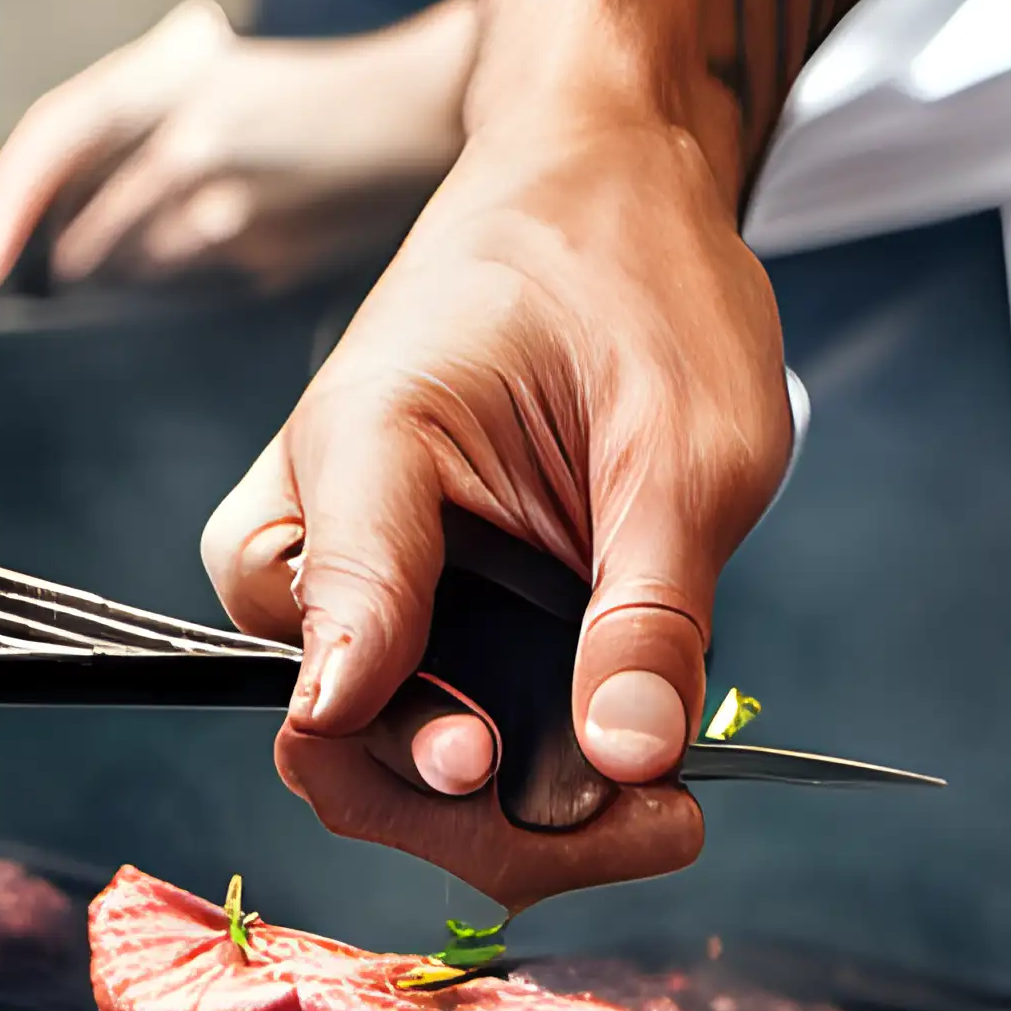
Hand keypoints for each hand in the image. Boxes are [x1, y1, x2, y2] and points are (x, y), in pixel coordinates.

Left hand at [0, 0, 475, 300]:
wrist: (408, 114)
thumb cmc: (292, 101)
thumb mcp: (202, 77)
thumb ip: (117, 130)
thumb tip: (15, 208)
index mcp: (163, 73)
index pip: (47, 143)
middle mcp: (188, 130)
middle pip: (80, 232)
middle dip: (72, 258)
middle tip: (89, 258)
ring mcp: (228, 198)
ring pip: (130, 270)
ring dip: (137, 267)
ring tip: (198, 222)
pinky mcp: (261, 251)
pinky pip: (187, 288)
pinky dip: (189, 276)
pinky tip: (233, 240)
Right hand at [200, 110, 793, 904]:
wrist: (603, 186)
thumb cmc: (633, 270)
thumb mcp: (692, 442)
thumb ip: (651, 606)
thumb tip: (632, 760)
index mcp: (366, 439)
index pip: (331, 610)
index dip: (398, 720)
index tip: (481, 772)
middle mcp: (317, 514)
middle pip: (330, 724)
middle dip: (465, 812)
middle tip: (642, 825)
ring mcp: (343, 564)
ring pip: (360, 745)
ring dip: (485, 812)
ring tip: (650, 816)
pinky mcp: (393, 596)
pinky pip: (408, 714)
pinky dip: (499, 768)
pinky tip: (607, 775)